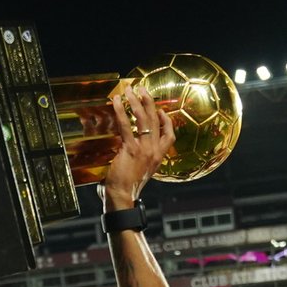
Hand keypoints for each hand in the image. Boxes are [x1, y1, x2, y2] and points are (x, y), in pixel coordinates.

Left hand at [102, 86, 174, 207]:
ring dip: (136, 101)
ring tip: (129, 90)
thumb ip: (139, 157)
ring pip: (143, 119)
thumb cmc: (127, 187)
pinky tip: (116, 101)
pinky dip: (121, 111)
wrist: (122, 197)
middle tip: (141, 88)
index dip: (166, 121)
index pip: (169, 136)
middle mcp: (154, 152)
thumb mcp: (140, 171)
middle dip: (149, 102)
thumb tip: (130, 146)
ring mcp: (144, 150)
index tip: (160, 111)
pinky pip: (127, 125)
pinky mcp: (131, 149)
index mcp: (158, 157)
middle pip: (156, 121)